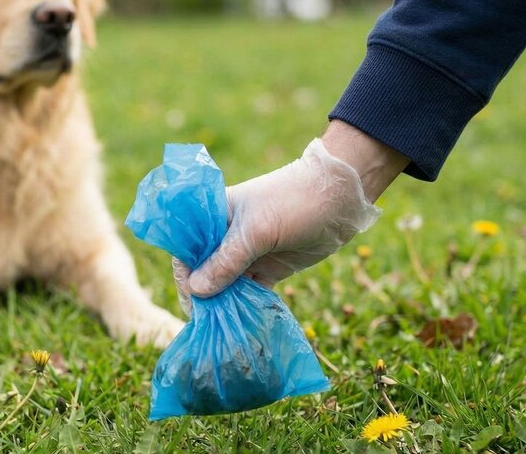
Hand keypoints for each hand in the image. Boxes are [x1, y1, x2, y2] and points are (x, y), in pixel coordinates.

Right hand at [174, 121, 407, 308]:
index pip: (187, 248)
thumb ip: (226, 261)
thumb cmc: (293, 202)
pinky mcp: (267, 268)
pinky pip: (249, 291)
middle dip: (203, 294)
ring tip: (221, 326)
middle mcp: (225, 236)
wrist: (340, 199)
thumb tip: (196, 291)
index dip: (186, 274)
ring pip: (226, 284)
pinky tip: (242, 323)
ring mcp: (247, 254)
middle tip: (206, 320)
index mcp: (214, 216)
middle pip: (204, 270)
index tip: (191, 299)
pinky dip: (245, 306)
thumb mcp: (257, 231)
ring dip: (223, 303)